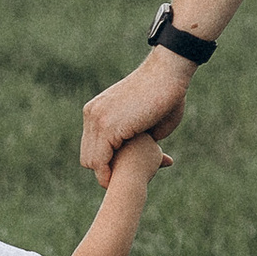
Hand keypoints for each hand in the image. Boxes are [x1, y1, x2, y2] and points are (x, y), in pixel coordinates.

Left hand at [80, 48, 191, 184]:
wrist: (168, 73)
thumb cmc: (167, 94)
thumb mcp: (148, 122)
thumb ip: (142, 138)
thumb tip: (147, 153)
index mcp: (98, 111)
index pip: (92, 147)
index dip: (108, 163)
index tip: (127, 171)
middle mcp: (92, 114)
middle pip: (88, 156)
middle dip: (106, 171)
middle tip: (129, 179)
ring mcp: (97, 119)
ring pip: (91, 162)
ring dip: (108, 175)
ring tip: (128, 182)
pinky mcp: (107, 126)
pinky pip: (100, 161)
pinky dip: (109, 175)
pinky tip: (124, 179)